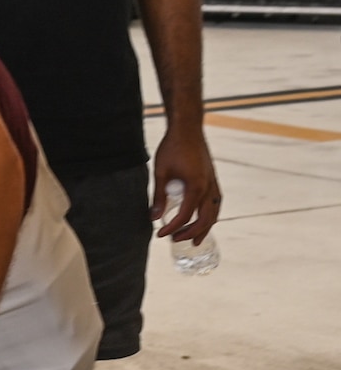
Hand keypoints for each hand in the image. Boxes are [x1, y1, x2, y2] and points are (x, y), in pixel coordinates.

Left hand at [152, 124, 220, 242]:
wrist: (188, 129)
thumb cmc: (173, 148)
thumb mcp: (160, 172)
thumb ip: (158, 196)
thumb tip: (153, 217)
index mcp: (196, 187)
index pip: (185, 216)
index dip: (172, 228)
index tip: (160, 234)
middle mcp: (208, 187)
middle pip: (205, 219)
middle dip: (191, 233)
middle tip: (177, 241)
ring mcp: (213, 182)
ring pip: (214, 211)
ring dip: (205, 227)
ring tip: (195, 238)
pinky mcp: (212, 178)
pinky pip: (215, 202)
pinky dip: (210, 214)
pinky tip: (203, 218)